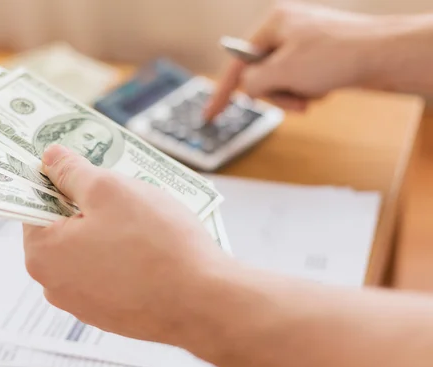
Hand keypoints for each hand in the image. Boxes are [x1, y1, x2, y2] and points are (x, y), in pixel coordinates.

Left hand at [23, 144, 229, 344]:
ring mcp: (84, 305)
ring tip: (143, 221)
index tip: (80, 168)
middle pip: (62, 229)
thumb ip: (72, 171)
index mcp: (43, 254)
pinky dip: (123, 257)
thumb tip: (51, 158)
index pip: (34, 205)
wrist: (203, 303)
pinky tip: (151, 248)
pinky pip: (109, 274)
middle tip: (121, 192)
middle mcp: (54, 286)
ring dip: (108, 231)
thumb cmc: (155, 243)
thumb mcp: (110, 189)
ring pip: (88, 251)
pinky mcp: (112, 315)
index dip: (57, 181)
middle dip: (88, 206)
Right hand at [204, 1, 387, 118]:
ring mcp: (304, 43)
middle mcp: (286, 31)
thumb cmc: (337, 55)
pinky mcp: (320, 56)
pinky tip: (326, 87)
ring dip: (294, 94)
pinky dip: (309, 91)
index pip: (237, 62)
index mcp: (273, 24)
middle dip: (276, 93)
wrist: (384, 54)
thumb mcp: (282, 72)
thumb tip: (246, 88)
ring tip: (315, 92)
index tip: (210, 114)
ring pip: (281, 81)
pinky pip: (300, 81)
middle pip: (261, 75)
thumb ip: (253, 82)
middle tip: (294, 100)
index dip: (222, 92)